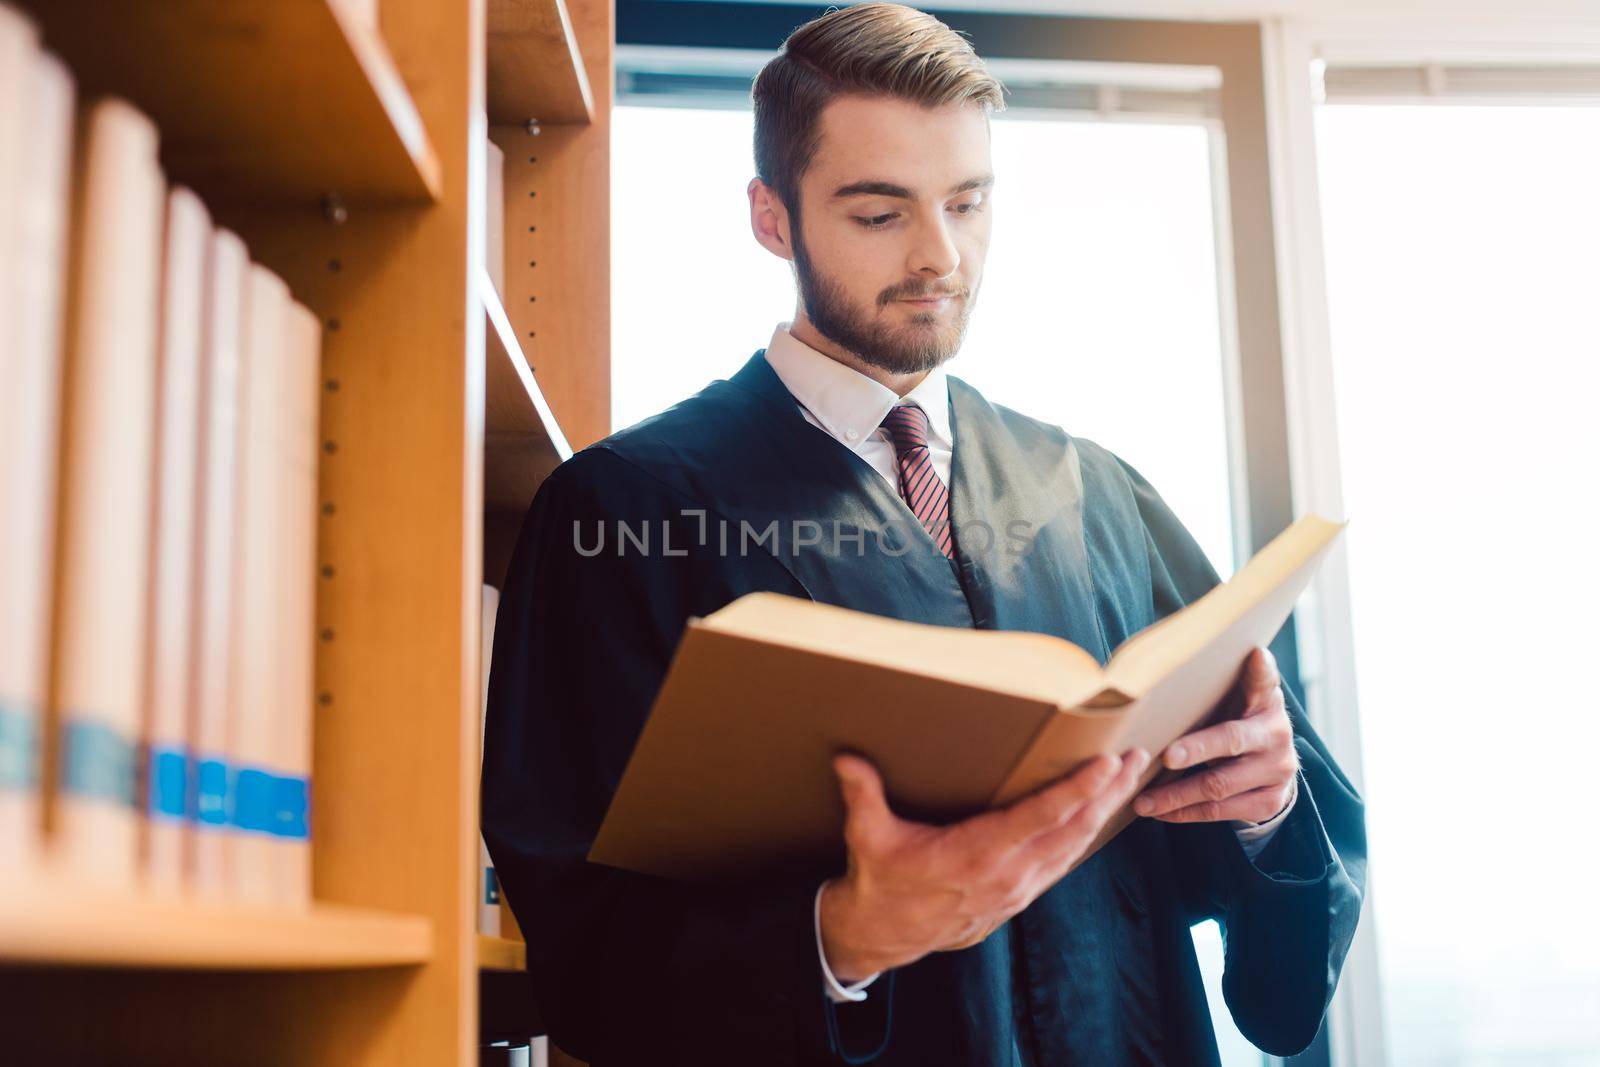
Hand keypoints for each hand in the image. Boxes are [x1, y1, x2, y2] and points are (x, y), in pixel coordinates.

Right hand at [818, 746, 1150, 982]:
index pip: (1041, 817)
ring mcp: (1018, 890)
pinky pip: (1064, 862)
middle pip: (1073, 829)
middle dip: (1108, 792)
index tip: (1106, 762)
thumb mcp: (867, 837)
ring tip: (1129, 777)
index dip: (1078, 789)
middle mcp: (1007, 874)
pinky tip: (1100, 815)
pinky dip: (1087, 835)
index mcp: (976, 855)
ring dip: (1105, 812)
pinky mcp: (1019, 897)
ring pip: (1075, 847)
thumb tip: (847, 758)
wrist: (883, 935)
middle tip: (1136, 755)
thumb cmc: (879, 881)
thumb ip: (863, 795)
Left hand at [1132, 645, 1298, 824]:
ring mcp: (1277, 771)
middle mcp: (1277, 735)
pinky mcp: (1270, 802)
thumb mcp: (1237, 697)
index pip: (1264, 681)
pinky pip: (1220, 811)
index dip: (1260, 670)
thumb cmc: (1238, 720)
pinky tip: (1161, 812)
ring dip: (1176, 795)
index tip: (1255, 654)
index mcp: (1266, 701)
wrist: (1273, 763)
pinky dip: (1186, 813)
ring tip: (1142, 800)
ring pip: (1219, 785)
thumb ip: (1223, 681)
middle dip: (1196, 750)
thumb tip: (1184, 656)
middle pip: (1231, 740)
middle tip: (1165, 756)